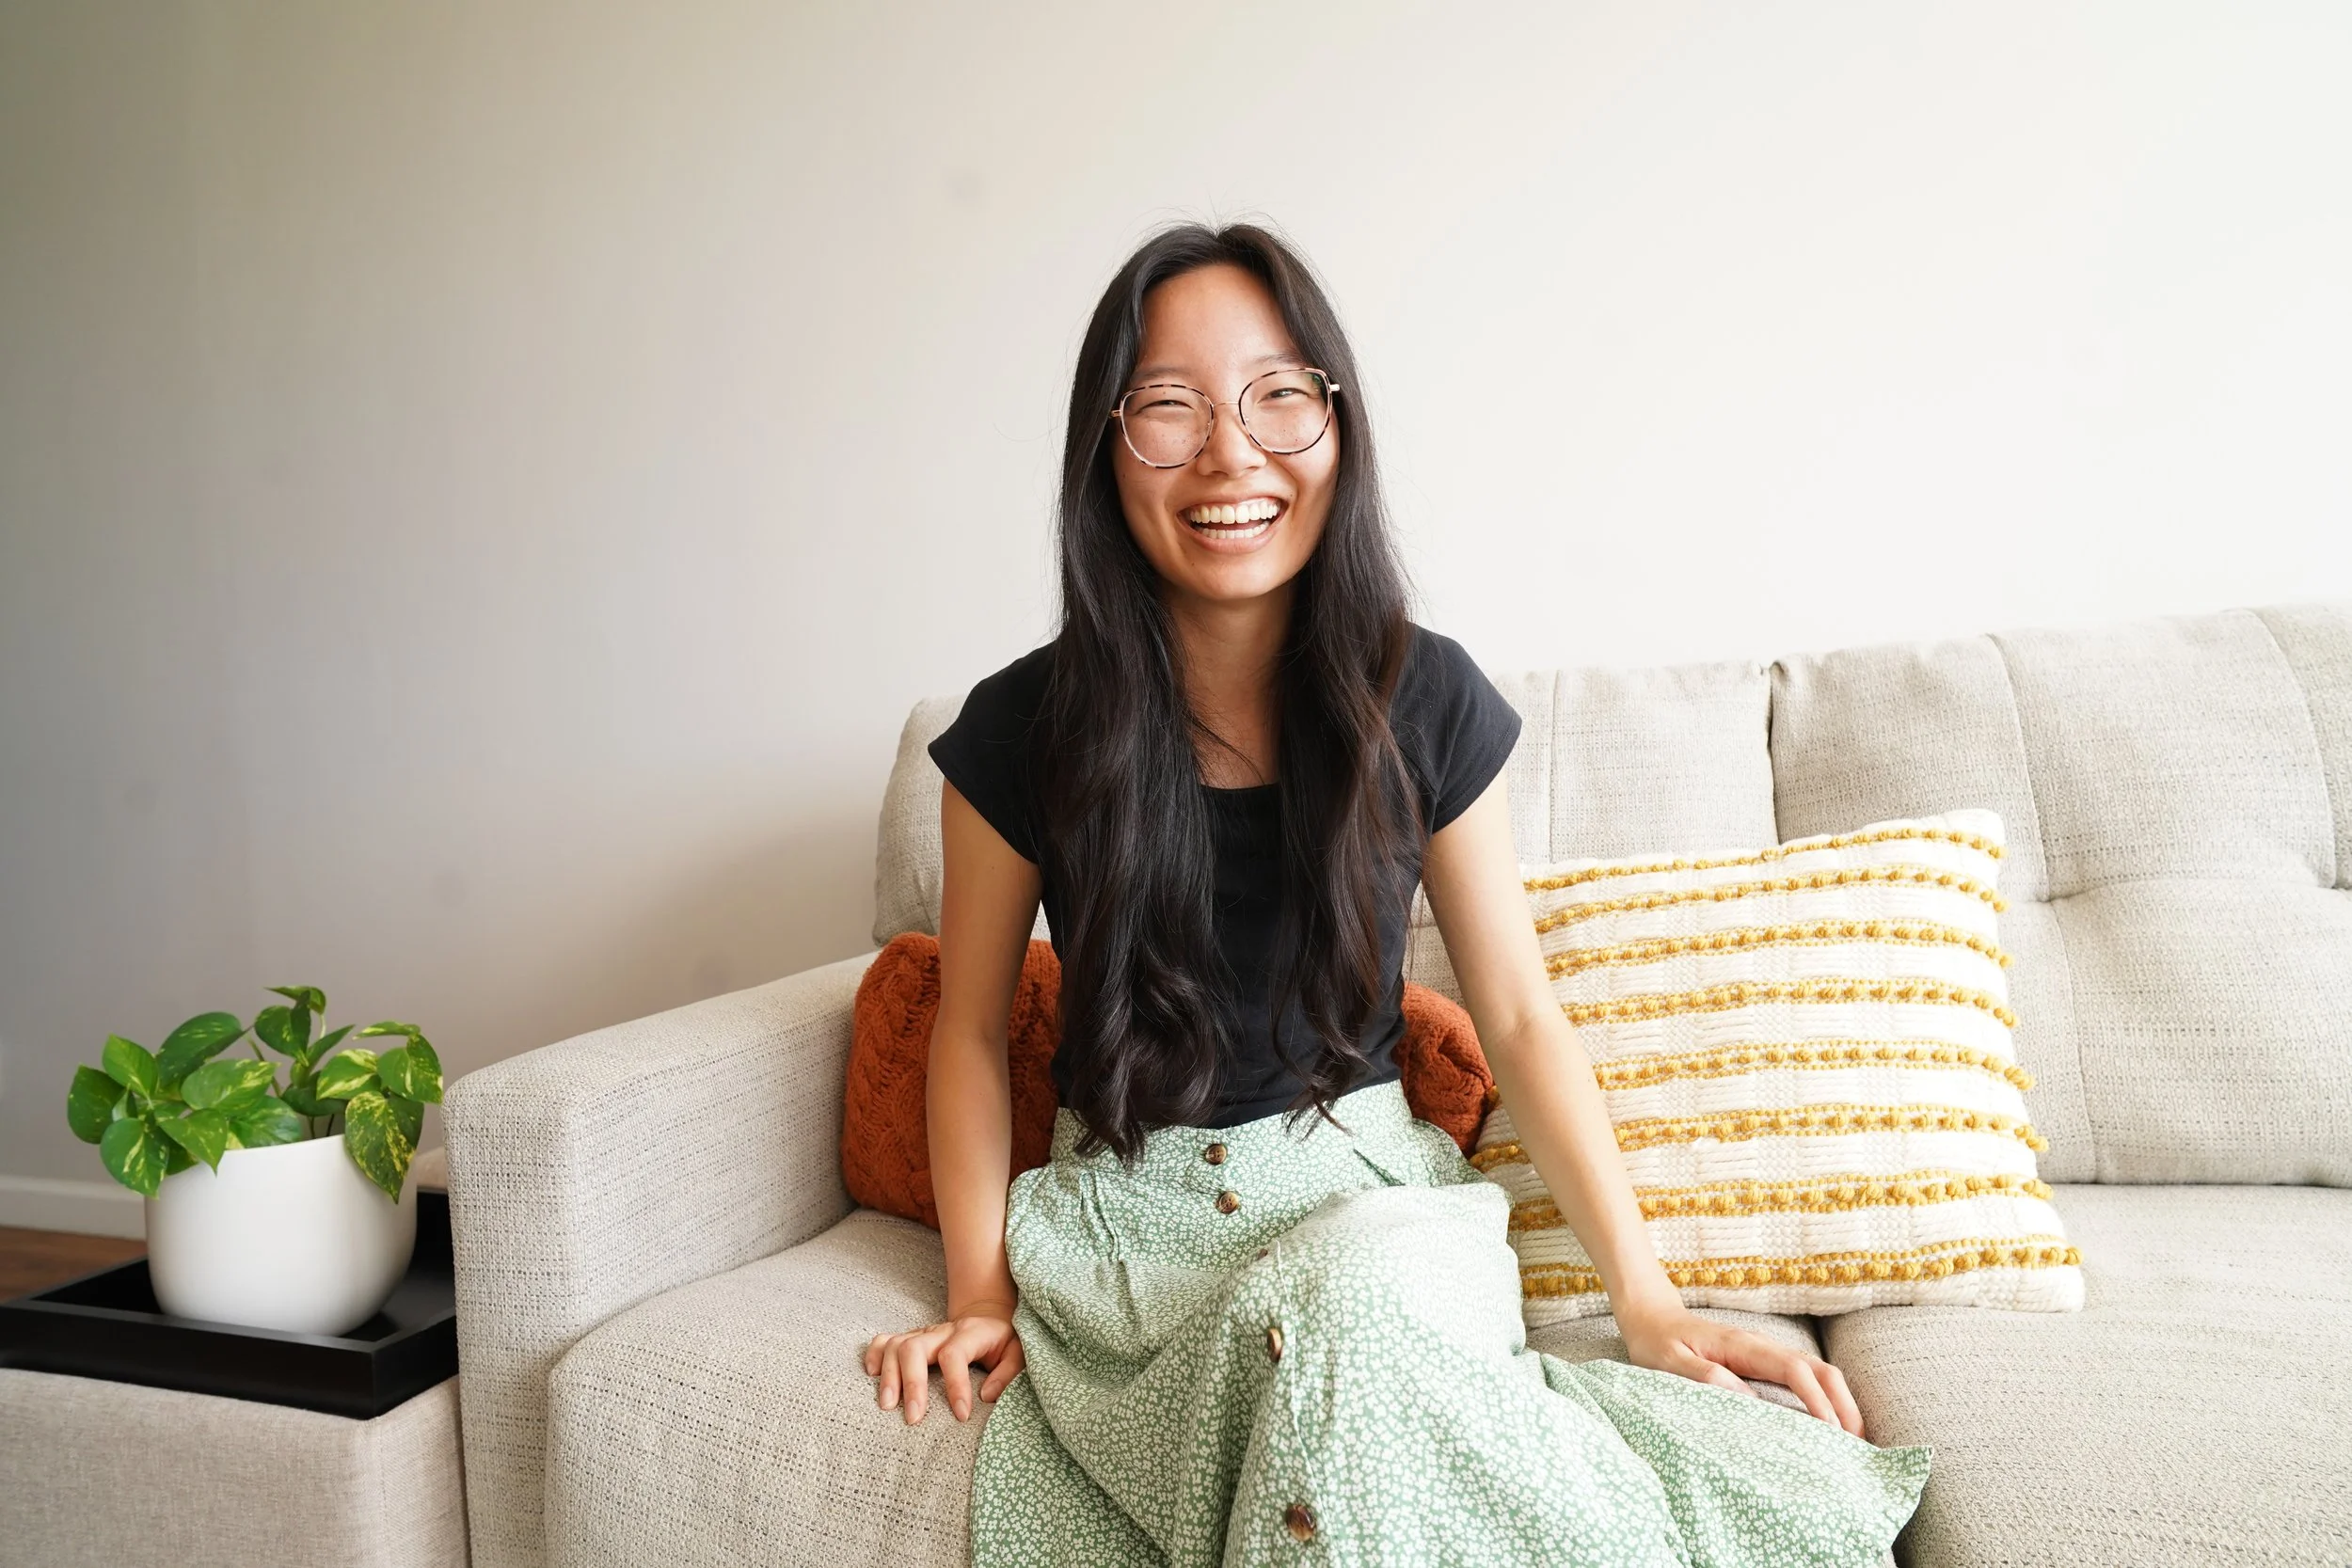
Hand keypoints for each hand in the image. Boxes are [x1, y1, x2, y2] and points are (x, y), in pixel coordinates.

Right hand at [863, 1300, 1024, 1425]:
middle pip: (915, 1348)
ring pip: (895, 1345)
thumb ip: (1008, 1373)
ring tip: (887, 1407)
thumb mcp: (1018, 1352)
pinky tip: (871, 1377)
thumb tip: (986, 1395)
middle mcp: (942, 1331)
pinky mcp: (910, 1338)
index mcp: (970, 1333)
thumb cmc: (1003, 1342)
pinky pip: (884, 1341)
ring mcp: (923, 1334)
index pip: (954, 1355)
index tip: (961, 1416)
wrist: (987, 1316)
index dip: (956, 1386)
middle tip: (913, 1418)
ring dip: (888, 1376)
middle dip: (911, 1384)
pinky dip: (873, 1356)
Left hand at [1619, 1302, 1865, 1436]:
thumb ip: (1704, 1376)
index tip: (1832, 1433)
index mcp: (1742, 1345)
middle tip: (1858, 1446)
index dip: (1818, 1401)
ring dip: (1840, 1403)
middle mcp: (1762, 1346)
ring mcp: (1766, 1353)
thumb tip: (1746, 1399)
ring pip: (1818, 1373)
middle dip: (1844, 1405)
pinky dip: (1825, 1399)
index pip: (1794, 1370)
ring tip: (1852, 1442)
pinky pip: (1804, 1379)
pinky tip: (1829, 1425)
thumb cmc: (1656, 1340)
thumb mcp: (1668, 1361)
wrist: (1650, 1315)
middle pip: (1821, 1370)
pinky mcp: (1763, 1362)